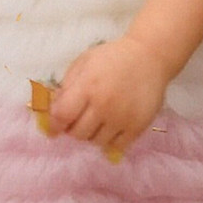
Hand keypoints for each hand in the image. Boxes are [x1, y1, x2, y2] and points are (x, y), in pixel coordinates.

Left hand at [47, 34, 172, 154]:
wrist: (149, 56)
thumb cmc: (113, 57)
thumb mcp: (84, 62)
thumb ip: (66, 86)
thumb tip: (53, 111)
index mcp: (88, 86)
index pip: (62, 117)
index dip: (54, 125)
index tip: (54, 128)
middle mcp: (104, 105)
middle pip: (78, 133)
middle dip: (73, 129)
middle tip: (78, 121)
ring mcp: (122, 118)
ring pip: (96, 142)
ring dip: (91, 135)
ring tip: (96, 122)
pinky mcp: (138, 126)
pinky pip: (116, 146)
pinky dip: (109, 141)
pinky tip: (110, 129)